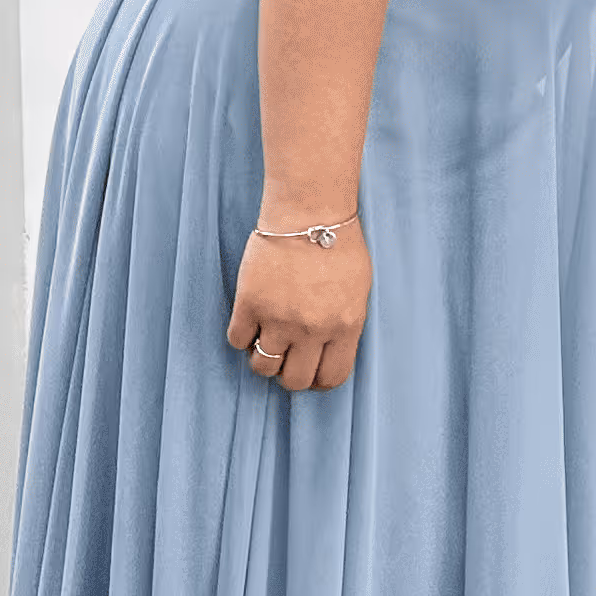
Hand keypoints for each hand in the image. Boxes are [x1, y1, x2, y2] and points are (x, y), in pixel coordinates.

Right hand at [227, 216, 371, 392]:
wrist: (309, 214)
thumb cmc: (339, 247)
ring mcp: (279, 318)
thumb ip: (345, 325)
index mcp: (345, 327)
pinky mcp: (249, 303)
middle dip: (289, 375)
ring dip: (263, 359)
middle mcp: (312, 329)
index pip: (332, 376)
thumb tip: (330, 351)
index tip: (311, 374)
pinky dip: (242, 336)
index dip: (319, 381)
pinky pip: (237, 339)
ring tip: (266, 340)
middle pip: (295, 381)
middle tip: (286, 359)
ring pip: (263, 367)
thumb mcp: (358, 292)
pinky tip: (250, 321)